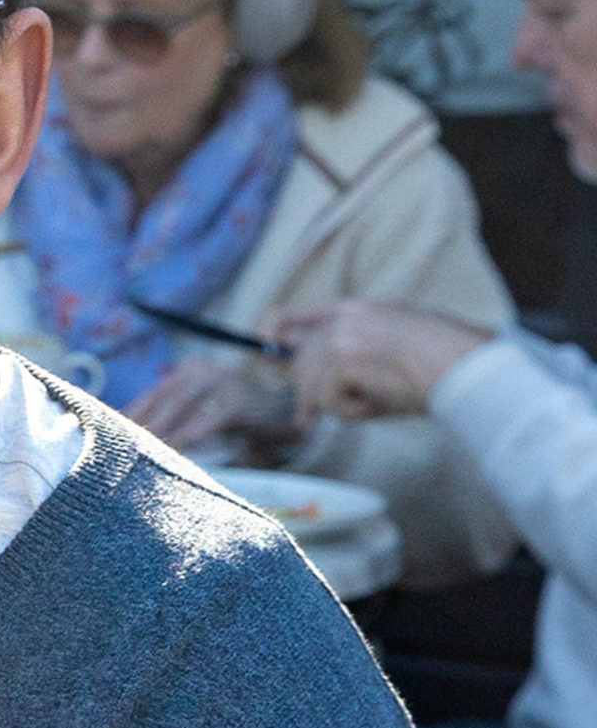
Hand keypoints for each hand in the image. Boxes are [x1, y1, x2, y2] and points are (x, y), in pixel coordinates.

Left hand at [128, 352, 294, 456]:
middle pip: (162, 398)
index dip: (129, 415)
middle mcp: (202, 370)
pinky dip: (193, 431)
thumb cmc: (232, 415)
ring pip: (182, 405)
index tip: (108, 434)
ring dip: (162, 429)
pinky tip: (180, 445)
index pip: (151, 394)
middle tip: (121, 446)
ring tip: (143, 449)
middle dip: (141, 423)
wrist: (282, 412)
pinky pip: (210, 416)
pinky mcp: (239, 398)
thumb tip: (127, 431)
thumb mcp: (198, 408)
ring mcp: (222, 380)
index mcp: (187, 370)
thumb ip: (170, 414)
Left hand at [273, 298, 497, 423]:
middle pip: (300, 361)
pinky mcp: (344, 360)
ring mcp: (342, 338)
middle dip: (307, 392)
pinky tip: (377, 405)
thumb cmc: (442, 361)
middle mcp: (343, 320)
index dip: (269, 330)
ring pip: (312, 385)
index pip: (292, 314)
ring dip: (338, 406)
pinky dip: (351, 412)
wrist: (465, 365)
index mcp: (354, 310)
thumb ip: (353, 352)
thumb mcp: (392, 341)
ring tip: (370, 406)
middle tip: (310, 417)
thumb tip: (316, 385)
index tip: (262, 347)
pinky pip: (327, 400)